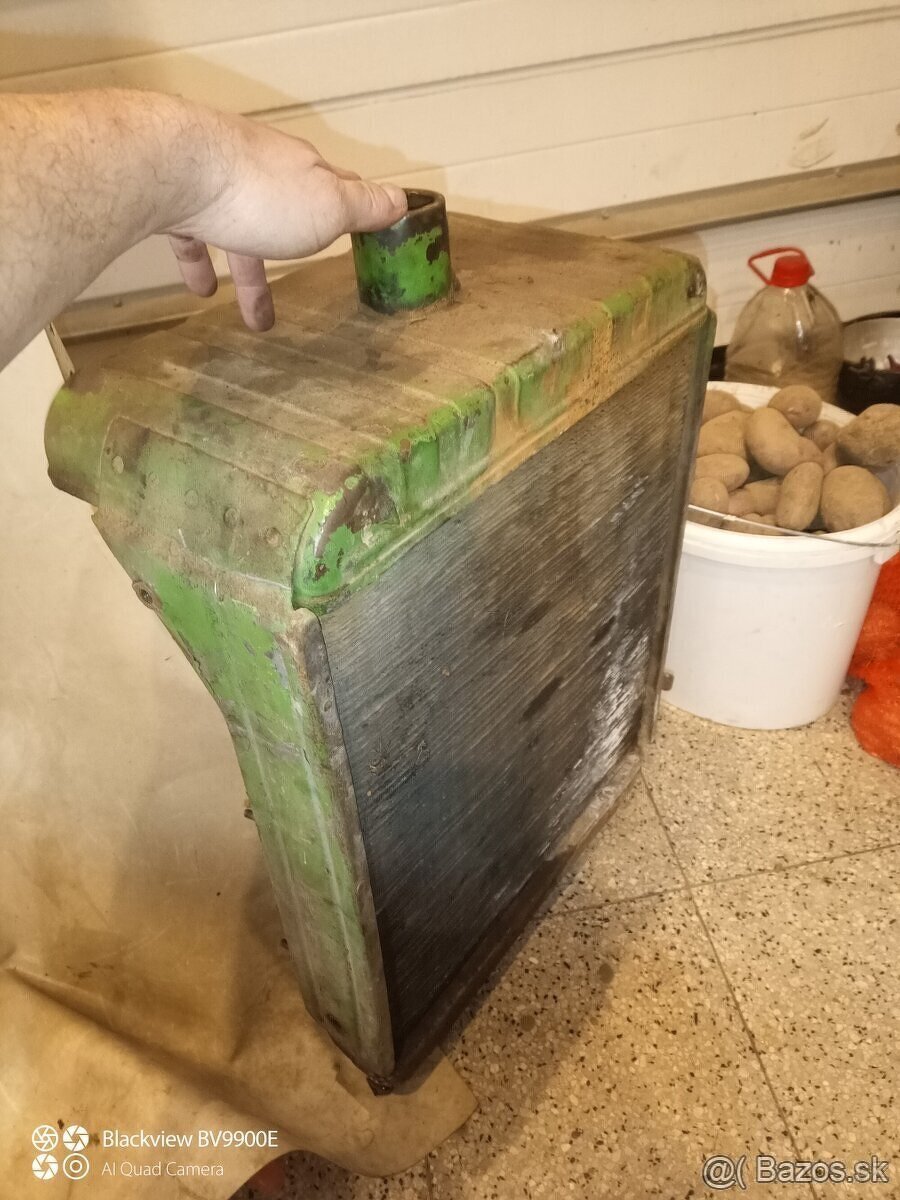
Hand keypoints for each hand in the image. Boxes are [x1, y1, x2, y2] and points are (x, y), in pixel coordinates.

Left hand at [165, 116, 406, 330]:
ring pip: (238, 228)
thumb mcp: (328, 206)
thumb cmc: (260, 193)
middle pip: (285, 208)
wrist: (174, 169)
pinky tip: (203, 290)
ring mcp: (216, 181)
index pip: (337, 185)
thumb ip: (363, 206)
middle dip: (296, 242)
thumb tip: (401, 198)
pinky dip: (200, 262)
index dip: (352, 206)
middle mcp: (260, 167)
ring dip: (247, 268)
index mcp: (302, 169)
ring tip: (253, 314)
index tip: (363, 225)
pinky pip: (193, 235)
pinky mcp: (176, 198)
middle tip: (306, 273)